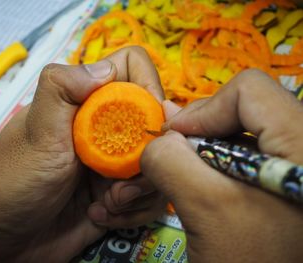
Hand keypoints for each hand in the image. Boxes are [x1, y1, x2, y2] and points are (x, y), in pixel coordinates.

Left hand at [0, 46, 166, 261]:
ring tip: (108, 203)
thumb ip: (62, 89)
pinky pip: (151, 197)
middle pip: (158, 121)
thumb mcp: (37, 132)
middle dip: (150, 156)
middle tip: (122, 181)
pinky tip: (100, 215)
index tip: (147, 122)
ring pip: (161, 163)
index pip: (133, 71)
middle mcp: (107, 129)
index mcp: (88, 103)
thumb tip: (106, 67)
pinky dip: (133, 211)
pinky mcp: (120, 194)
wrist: (6, 241)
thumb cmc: (15, 183)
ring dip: (139, 190)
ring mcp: (115, 163)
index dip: (148, 88)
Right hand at [141, 69, 302, 262]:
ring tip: (190, 177)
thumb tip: (160, 138)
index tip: (174, 138)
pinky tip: (208, 184)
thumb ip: (172, 162)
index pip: (251, 91)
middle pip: (245, 108)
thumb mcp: (206, 210)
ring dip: (207, 149)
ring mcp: (298, 162)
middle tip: (175, 156)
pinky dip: (219, 162)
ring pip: (243, 130)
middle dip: (202, 132)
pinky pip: (248, 151)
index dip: (205, 110)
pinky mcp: (287, 176)